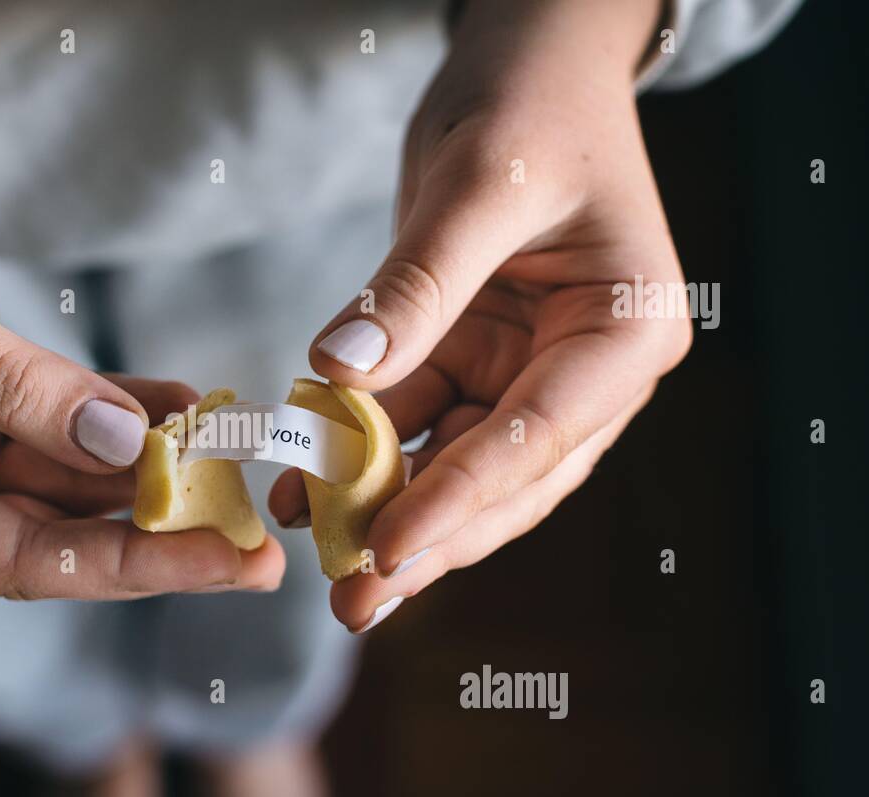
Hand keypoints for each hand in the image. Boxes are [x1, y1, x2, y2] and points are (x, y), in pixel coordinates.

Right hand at [0, 138, 283, 596]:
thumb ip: (8, 384)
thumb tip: (129, 442)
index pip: (23, 563)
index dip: (134, 567)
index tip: (229, 563)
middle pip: (55, 537)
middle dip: (157, 533)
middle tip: (260, 542)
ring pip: (65, 479)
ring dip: (149, 468)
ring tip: (239, 461)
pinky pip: (55, 420)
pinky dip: (118, 411)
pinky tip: (186, 403)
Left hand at [270, 0, 686, 630]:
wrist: (526, 63)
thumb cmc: (532, 105)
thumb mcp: (478, 185)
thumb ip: (416, 285)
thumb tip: (339, 372)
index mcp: (625, 335)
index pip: (538, 436)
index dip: (461, 499)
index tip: (390, 551)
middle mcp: (583, 371)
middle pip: (501, 479)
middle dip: (427, 541)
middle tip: (358, 603)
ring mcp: (523, 371)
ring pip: (453, 466)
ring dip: (386, 513)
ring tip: (326, 574)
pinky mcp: (467, 358)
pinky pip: (411, 421)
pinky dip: (358, 455)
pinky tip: (300, 487)